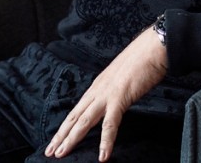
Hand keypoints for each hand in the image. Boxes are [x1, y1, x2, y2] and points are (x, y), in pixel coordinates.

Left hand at [45, 25, 167, 161]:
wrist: (152, 48)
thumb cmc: (141, 61)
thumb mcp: (122, 78)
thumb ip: (114, 91)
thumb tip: (114, 102)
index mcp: (97, 86)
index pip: (77, 110)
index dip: (65, 126)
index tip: (56, 140)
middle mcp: (97, 90)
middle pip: (74, 117)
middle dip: (61, 136)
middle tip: (49, 152)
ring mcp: (107, 95)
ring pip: (84, 121)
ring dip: (71, 139)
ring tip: (61, 154)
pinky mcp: (120, 98)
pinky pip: (110, 124)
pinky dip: (106, 141)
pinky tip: (103, 156)